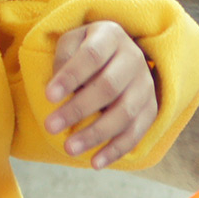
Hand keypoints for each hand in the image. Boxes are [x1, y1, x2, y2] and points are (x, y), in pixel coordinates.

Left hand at [44, 21, 157, 167]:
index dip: (70, 76)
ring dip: (95, 134)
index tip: (47, 96)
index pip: (91, 56)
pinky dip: (116, 149)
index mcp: (111, 35)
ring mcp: (145, 84)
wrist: (117, 53)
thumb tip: (57, 90)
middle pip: (108, 86)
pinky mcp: (151, 108)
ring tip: (69, 148)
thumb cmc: (85, 49)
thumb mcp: (71, 42)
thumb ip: (63, 59)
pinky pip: (136, 132)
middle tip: (50, 126)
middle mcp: (134, 58)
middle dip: (78, 109)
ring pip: (124, 113)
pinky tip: (95, 162)